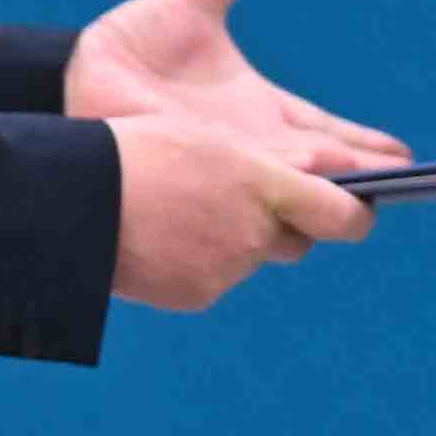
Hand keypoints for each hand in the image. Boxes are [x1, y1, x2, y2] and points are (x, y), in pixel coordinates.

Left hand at [71, 0, 411, 177]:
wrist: (74, 78)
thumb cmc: (128, 47)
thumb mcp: (189, 4)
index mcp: (265, 112)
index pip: (331, 134)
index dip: (369, 145)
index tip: (406, 155)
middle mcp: (255, 150)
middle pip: (328, 172)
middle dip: (364, 178)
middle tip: (406, 183)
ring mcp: (231, 171)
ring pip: (296, 197)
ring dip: (330, 194)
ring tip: (367, 196)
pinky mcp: (203, 187)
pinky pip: (251, 208)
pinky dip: (282, 209)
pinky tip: (309, 208)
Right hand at [112, 116, 367, 312]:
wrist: (72, 203)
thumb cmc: (134, 152)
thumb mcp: (206, 140)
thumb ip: (257, 169)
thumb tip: (287, 193)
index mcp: (263, 183)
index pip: (342, 213)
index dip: (357, 213)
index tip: (363, 208)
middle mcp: (256, 232)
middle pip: (298, 239)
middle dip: (284, 225)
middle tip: (253, 204)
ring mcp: (228, 269)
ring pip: (252, 257)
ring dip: (234, 241)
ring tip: (186, 212)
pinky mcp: (199, 295)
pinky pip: (215, 279)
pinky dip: (199, 262)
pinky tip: (163, 238)